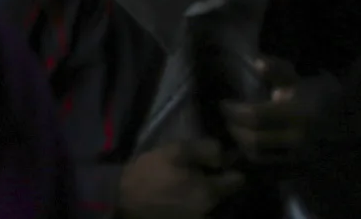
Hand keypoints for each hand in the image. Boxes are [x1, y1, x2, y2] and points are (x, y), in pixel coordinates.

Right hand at [117, 140, 242, 218]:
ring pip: (213, 205)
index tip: (228, 160)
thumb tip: (224, 155)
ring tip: (196, 182)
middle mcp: (208, 211)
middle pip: (226, 196)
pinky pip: (200, 211)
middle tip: (213, 169)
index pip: (236, 181)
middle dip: (222, 182)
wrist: (123, 198)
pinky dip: (198, 204)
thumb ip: (205, 150)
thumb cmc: (151, 172)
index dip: (234, 168)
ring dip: (210, 194)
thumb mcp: (177, 151)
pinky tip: (186, 193)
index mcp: (209, 192)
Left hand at [220, 57, 315, 165]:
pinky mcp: (297, 167)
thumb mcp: (297, 77)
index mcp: (298, 113)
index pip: (256, 117)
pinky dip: (252, 154)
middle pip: (253, 140)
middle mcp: (297, 138)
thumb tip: (256, 62)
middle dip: (234, 128)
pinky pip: (267, 164)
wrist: (345, 121)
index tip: (224, 103)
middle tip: (227, 116)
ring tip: (235, 128)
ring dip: (240, 143)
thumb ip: (277, 70)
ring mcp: (298, 157)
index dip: (234, 111)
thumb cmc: (316, 94)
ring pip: (258, 155)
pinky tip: (247, 142)